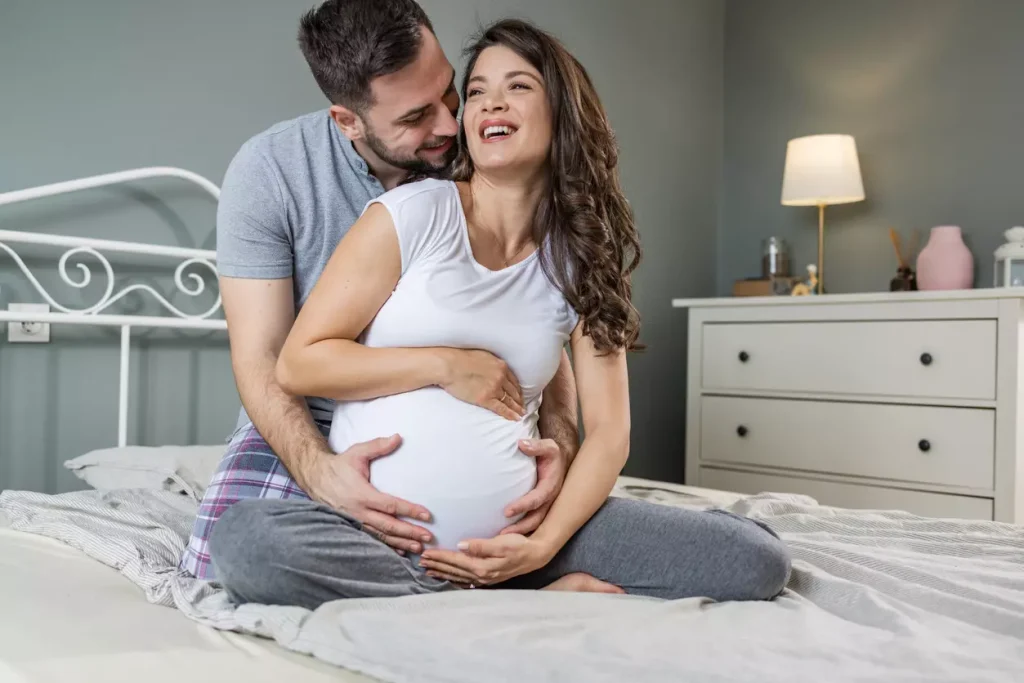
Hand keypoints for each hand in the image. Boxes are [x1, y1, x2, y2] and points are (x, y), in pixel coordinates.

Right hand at [304, 434, 433, 554]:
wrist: (315, 478)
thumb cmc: (339, 465)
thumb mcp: (357, 452)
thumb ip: (378, 446)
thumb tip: (398, 437)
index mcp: (362, 494)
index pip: (390, 505)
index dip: (409, 510)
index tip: (426, 515)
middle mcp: (358, 512)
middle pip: (388, 526)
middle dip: (409, 532)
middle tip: (428, 537)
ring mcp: (355, 522)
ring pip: (381, 536)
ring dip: (400, 542)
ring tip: (418, 547)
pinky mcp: (352, 526)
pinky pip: (371, 539)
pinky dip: (386, 547)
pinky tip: (399, 552)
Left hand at [418, 534, 552, 586]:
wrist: (535, 555)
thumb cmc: (519, 546)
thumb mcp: (502, 542)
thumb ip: (481, 545)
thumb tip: (461, 545)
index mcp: (482, 566)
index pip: (455, 560)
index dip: (440, 556)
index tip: (426, 553)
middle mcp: (481, 575)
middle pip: (453, 570)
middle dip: (436, 565)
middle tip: (420, 561)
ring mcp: (483, 579)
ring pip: (457, 576)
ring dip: (441, 572)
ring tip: (428, 570)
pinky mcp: (487, 578)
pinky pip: (464, 579)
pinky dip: (453, 577)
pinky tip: (447, 577)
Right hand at [438, 348, 524, 420]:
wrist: (449, 365)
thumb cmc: (460, 359)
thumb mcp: (482, 356)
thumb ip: (491, 364)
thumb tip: (492, 369)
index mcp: (501, 366)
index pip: (514, 380)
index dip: (518, 389)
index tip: (519, 395)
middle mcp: (501, 377)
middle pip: (514, 391)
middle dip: (519, 400)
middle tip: (522, 407)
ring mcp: (494, 388)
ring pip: (509, 401)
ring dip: (517, 408)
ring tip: (521, 414)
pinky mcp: (485, 399)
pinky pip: (501, 408)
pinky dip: (510, 414)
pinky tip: (515, 418)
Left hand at [500, 438, 566, 535]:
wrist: (563, 461)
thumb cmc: (552, 454)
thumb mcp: (548, 446)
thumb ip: (536, 445)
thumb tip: (521, 443)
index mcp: (551, 486)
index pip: (536, 499)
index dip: (522, 506)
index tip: (506, 511)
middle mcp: (550, 500)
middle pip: (536, 519)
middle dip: (520, 528)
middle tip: (501, 535)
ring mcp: (546, 506)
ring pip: (534, 525)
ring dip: (519, 533)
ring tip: (500, 539)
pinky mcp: (542, 509)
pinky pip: (532, 523)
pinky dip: (521, 531)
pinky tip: (506, 536)